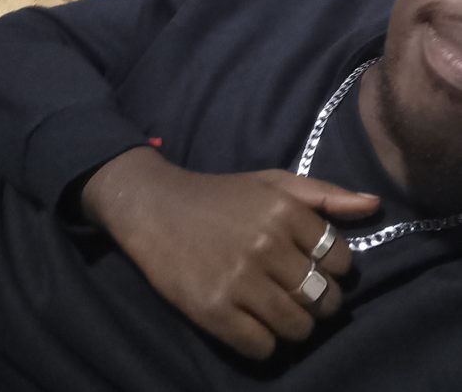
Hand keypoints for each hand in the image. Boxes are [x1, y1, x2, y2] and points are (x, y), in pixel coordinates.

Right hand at [82, 147, 378, 359]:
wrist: (154, 207)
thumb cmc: (219, 195)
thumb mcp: (271, 182)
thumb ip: (324, 193)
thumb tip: (374, 205)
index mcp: (284, 211)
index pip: (340, 261)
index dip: (331, 268)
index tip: (310, 265)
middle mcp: (266, 246)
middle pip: (324, 299)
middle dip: (317, 301)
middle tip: (295, 292)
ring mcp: (238, 280)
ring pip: (298, 328)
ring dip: (292, 324)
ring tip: (273, 307)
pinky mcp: (213, 310)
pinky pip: (263, 347)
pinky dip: (263, 340)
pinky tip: (249, 320)